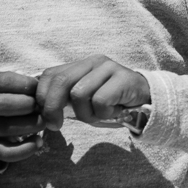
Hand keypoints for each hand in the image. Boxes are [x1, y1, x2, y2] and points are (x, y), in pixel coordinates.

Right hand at [0, 71, 44, 164]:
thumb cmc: (10, 99)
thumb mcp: (15, 87)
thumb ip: (28, 87)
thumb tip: (45, 93)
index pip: (5, 81)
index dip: (25, 84)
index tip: (38, 88)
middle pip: (2, 104)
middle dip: (27, 105)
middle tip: (41, 108)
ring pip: (5, 128)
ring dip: (29, 125)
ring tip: (43, 123)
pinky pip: (5, 152)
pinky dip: (24, 149)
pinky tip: (38, 142)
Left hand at [35, 55, 151, 130]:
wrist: (147, 99)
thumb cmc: (112, 103)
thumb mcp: (85, 100)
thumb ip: (65, 99)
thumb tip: (40, 112)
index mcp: (79, 65)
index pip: (50, 75)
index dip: (42, 97)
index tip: (45, 118)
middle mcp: (92, 62)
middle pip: (61, 81)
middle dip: (52, 107)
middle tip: (55, 126)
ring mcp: (108, 68)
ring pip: (79, 94)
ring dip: (86, 114)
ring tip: (99, 115)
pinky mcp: (122, 78)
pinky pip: (100, 101)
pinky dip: (103, 113)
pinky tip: (114, 112)